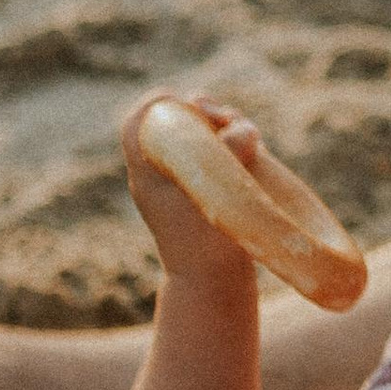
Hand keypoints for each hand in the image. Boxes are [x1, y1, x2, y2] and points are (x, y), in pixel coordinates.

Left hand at [118, 91, 265, 287]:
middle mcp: (162, 173)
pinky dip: (231, 147)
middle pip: (174, 121)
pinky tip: (250, 152)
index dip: (163, 102)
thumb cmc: (209, 247)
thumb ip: (231, 155)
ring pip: (199, 136)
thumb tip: (243, 127)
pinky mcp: (204, 191)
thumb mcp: (220, 196)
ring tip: (246, 135)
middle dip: (204, 113)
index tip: (193, 105)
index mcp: (148, 173)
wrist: (210, 287)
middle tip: (226, 119)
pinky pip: (214, 155)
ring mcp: (183, 182)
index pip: (140, 121)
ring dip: (223, 127)